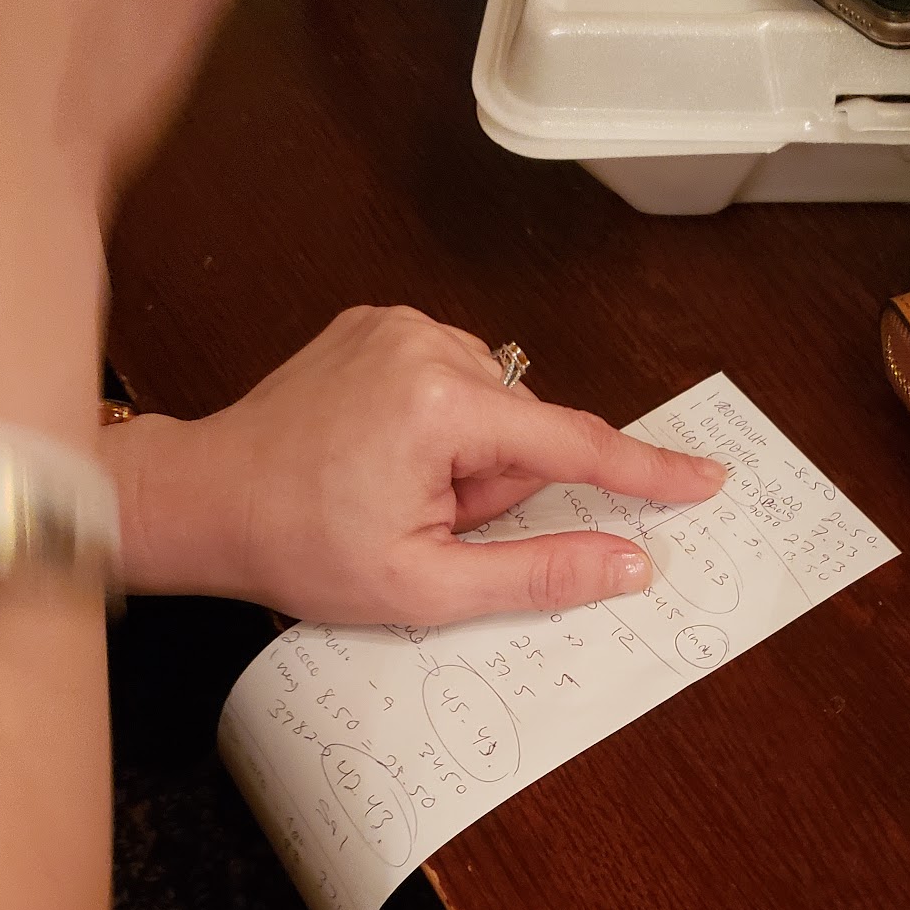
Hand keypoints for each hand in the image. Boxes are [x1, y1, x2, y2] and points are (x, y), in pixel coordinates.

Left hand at [110, 305, 727, 622]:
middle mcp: (425, 342)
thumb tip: (626, 563)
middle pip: (526, 430)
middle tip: (422, 522)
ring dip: (466, 459)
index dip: (644, 471)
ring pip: (493, 408)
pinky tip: (383, 454)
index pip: (574, 443)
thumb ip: (538, 573)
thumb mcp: (426, 586)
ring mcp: (397, 325)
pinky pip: (453, 380)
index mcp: (440, 404)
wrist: (205, 501)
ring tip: (393, 489)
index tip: (703, 478)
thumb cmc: (296, 546)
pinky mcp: (378, 323)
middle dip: (495, 487)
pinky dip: (439, 426)